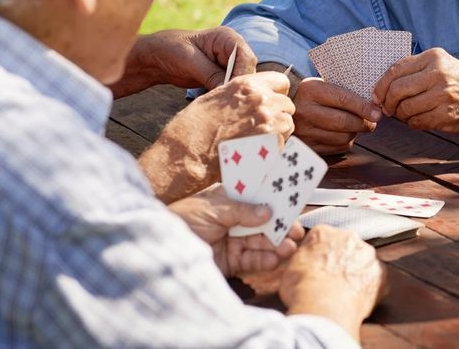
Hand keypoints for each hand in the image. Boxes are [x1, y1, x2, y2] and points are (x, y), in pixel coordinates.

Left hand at [114, 27, 256, 97]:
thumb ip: (210, 74)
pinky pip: (230, 88)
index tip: (231, 91)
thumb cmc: (171, 49)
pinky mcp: (222, 77)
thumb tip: (227, 90)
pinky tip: (220, 106)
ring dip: (233, 93)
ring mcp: (229, 64)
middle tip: (230, 103)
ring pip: (241, 82)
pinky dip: (226, 96)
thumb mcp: (190, 60)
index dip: (242, 74)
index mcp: (227, 38)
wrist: (157, 57)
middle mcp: (233, 50)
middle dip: (239, 86)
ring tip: (224, 106)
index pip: (246, 56)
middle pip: (247, 71)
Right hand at [141, 71, 294, 201]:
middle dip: (278, 114)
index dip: (277, 92)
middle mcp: (262, 100)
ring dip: (278, 131)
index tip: (270, 102)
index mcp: (247, 85)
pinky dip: (273, 148)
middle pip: (287, 104)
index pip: (281, 81)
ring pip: (288, 124)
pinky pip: (283, 144)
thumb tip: (254, 96)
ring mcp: (269, 122)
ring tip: (257, 140)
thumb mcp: (216, 97)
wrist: (187, 155)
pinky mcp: (271, 145)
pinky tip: (255, 151)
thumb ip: (241, 94)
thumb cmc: (194, 127)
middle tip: (261, 126)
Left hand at [168, 184, 303, 276]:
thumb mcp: (212, 208)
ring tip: (290, 246)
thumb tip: (268, 211)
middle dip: (280, 225)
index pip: (255, 197)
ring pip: (261, 242)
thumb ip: (241, 211)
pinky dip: (265, 260)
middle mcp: (233, 221)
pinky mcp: (231, 263)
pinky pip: (252, 261)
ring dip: (277, 244)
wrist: (161, 251)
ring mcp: (232, 242)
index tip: (292, 200)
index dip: (273, 198)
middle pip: (263, 222)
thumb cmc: (182, 220)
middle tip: (297, 230)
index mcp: (227, 201)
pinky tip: (276, 258)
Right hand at [280, 225, 385, 340]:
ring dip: (356, 273)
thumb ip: (299, 258)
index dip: (318, 255)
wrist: (323, 307)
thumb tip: (301, 261)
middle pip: (345, 247)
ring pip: (362, 262)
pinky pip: (376, 280)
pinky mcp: (381, 275)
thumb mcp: (287, 268)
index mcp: (323, 233)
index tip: (316, 267)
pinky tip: (357, 299)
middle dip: (339, 261)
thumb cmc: (303, 288)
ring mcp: (367, 256)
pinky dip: (369, 288)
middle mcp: (348, 238)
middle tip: (330, 280)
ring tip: (344, 292)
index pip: (322, 239)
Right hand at [292, 78, 381, 154]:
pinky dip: (346, 142)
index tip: (377, 113)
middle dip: (363, 123)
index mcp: (311, 90)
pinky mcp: (307, 147)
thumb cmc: (314, 95)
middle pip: (343, 122)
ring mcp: (304, 131)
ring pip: (342, 138)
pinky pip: (336, 148)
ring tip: (356, 126)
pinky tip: (343, 134)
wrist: (287, 108)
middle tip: (372, 122)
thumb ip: (345, 92)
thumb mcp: (324, 85)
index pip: (343, 99)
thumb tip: (374, 106)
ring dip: (355, 133)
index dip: (363, 108)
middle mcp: (305, 111)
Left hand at [372, 48, 458, 132]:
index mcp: (434, 57)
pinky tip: (420, 120)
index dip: (381, 86)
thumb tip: (384, 85)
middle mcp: (438, 74)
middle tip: (388, 109)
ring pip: (405, 109)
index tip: (377, 95)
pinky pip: (417, 122)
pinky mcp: (446, 115)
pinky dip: (413, 123)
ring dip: (401, 115)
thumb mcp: (443, 65)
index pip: (395, 70)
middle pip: (396, 90)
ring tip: (407, 114)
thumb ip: (416, 70)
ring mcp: (443, 95)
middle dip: (387, 103)